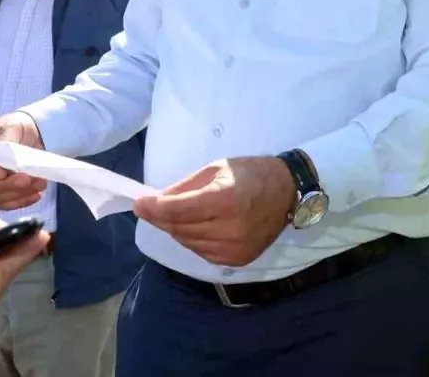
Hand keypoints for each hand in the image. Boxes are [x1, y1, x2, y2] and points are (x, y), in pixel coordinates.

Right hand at [0, 111, 48, 209]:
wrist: (30, 135)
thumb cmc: (14, 128)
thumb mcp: (10, 128)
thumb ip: (6, 143)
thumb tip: (8, 160)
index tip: (1, 172)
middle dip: (6, 184)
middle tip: (26, 178)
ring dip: (18, 192)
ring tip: (38, 183)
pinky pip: (7, 204)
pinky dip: (22, 200)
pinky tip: (36, 194)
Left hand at [134, 156, 296, 266]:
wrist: (288, 192)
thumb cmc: (252, 174)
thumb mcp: (217, 168)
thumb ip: (185, 186)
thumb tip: (156, 201)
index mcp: (225, 199)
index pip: (178, 210)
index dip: (154, 208)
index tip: (139, 204)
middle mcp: (230, 228)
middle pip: (179, 228)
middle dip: (162, 218)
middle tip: (153, 207)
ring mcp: (234, 248)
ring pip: (187, 242)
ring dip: (177, 229)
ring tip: (183, 214)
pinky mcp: (237, 260)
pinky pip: (202, 252)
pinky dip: (194, 239)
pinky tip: (201, 226)